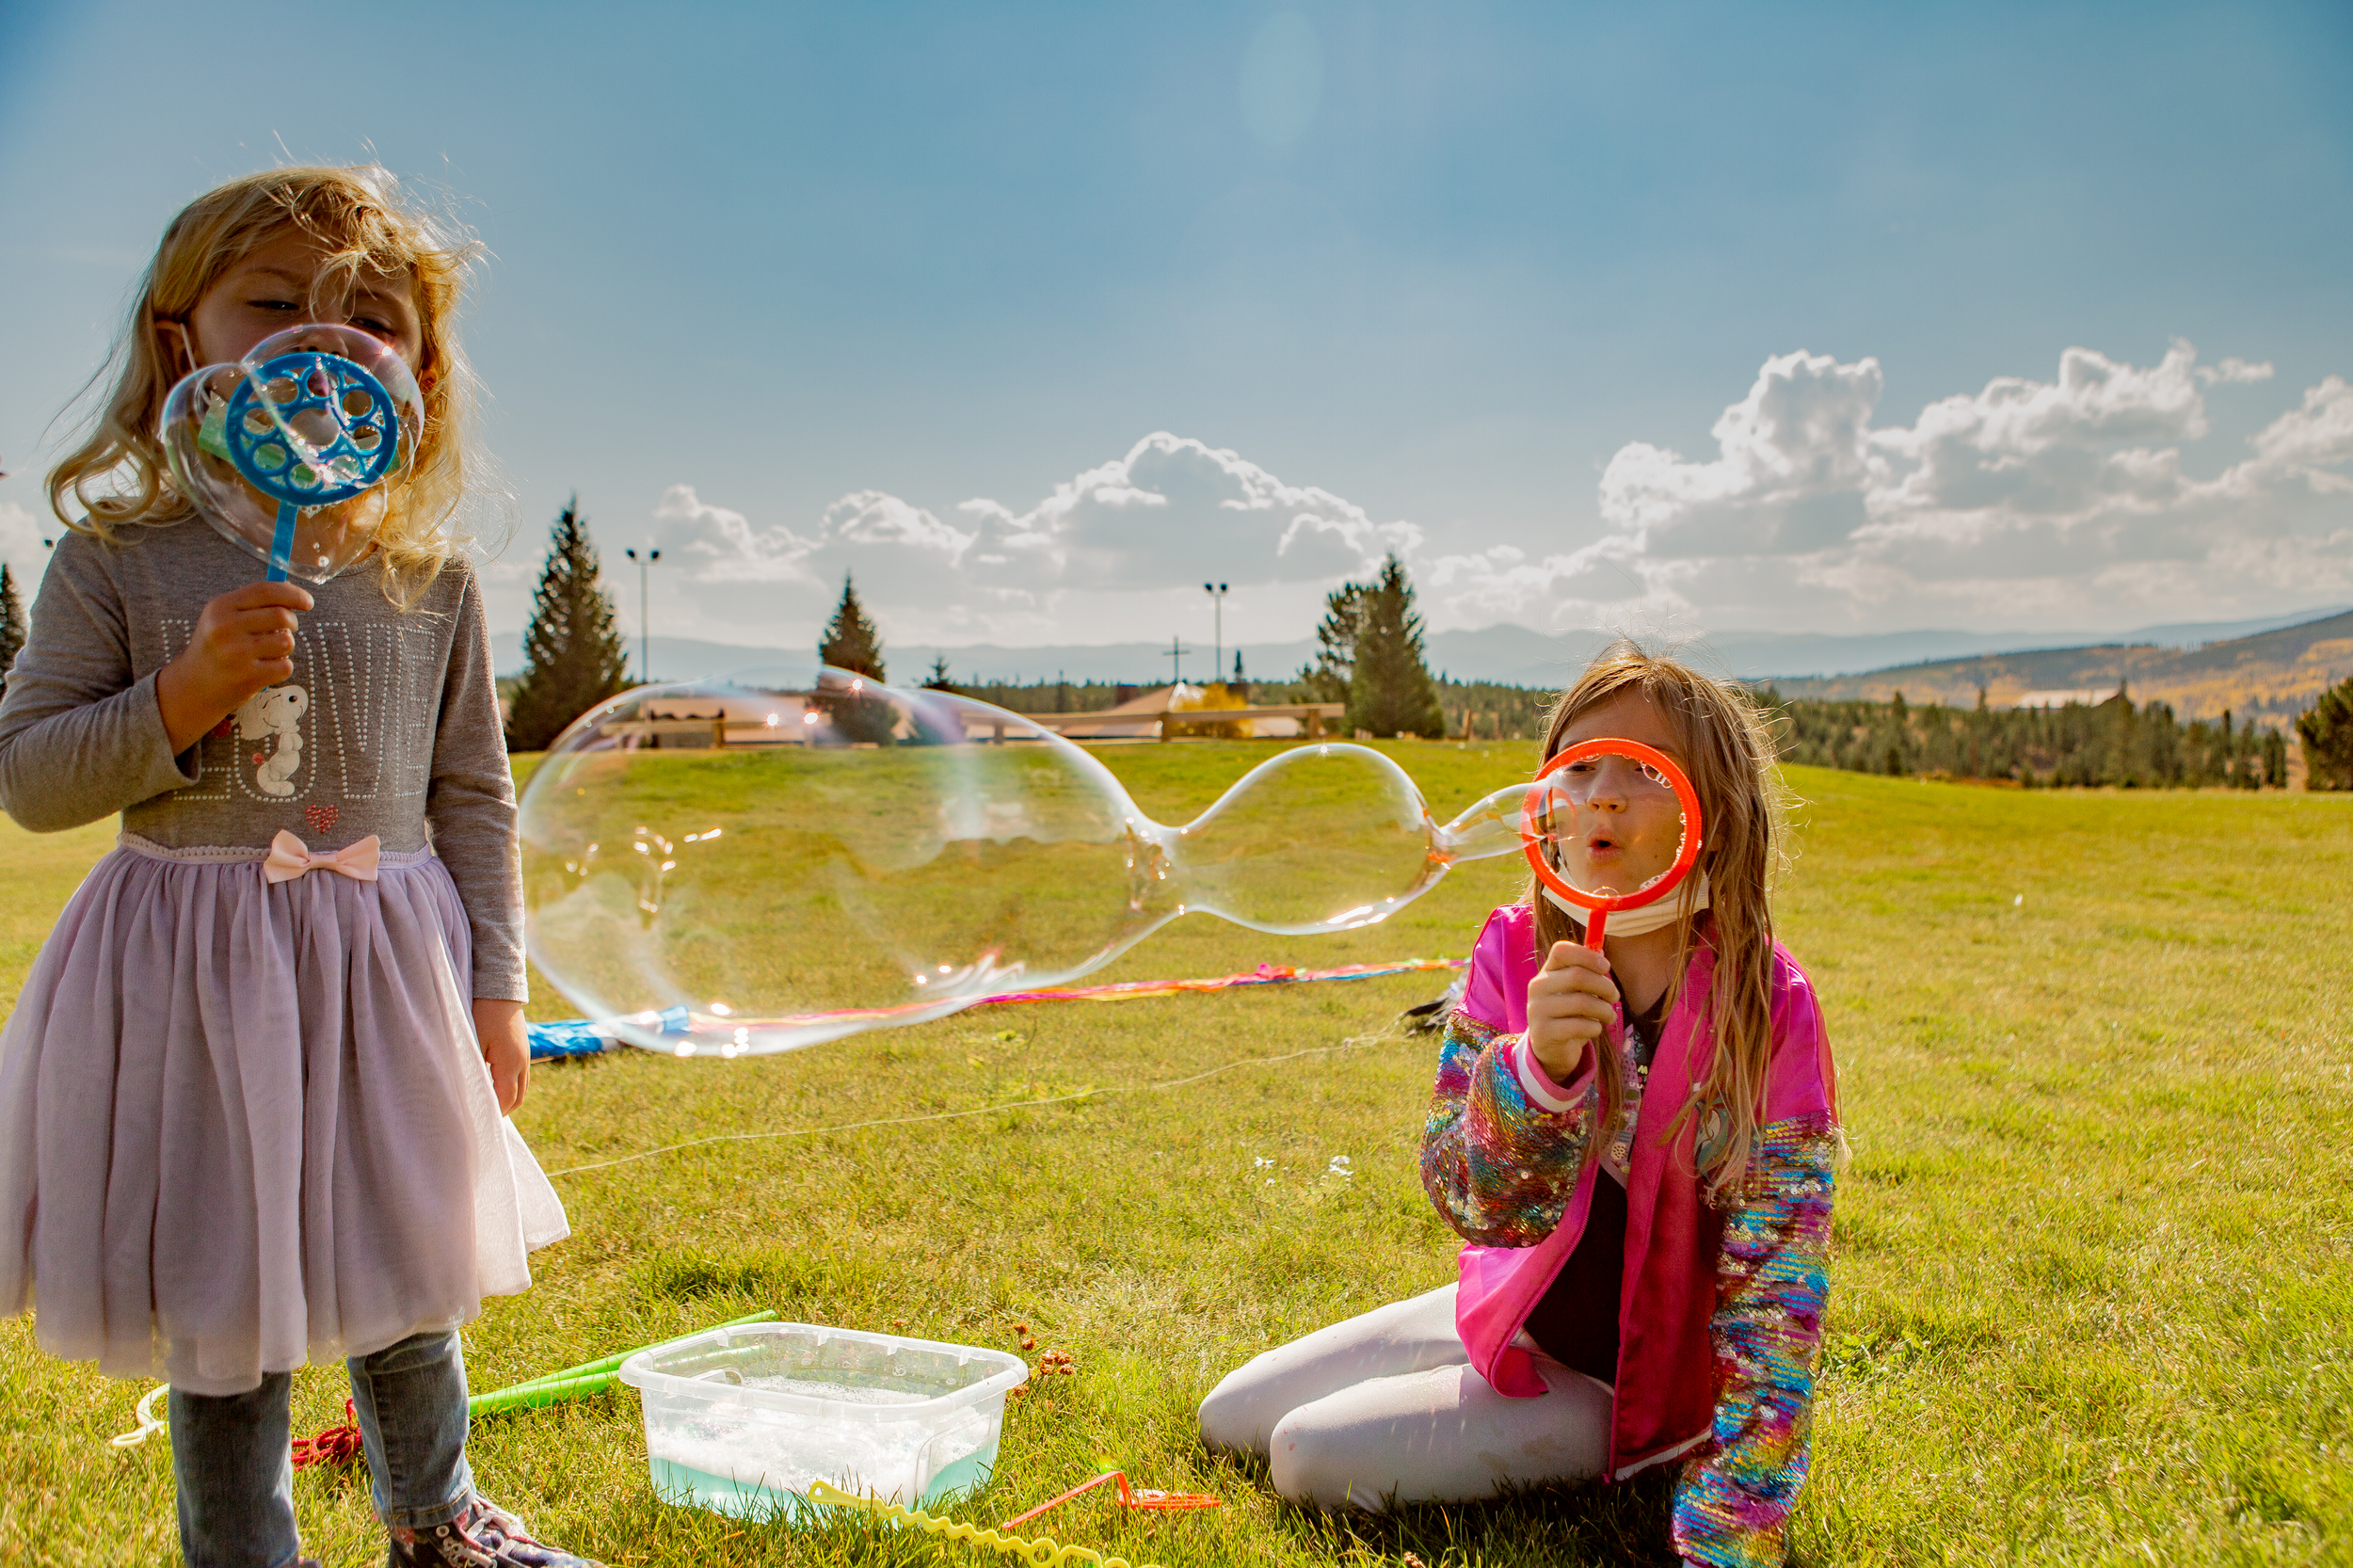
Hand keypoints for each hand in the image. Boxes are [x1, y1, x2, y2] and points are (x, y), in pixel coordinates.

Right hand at [155, 581, 314, 753]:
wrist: (193, 687)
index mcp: (220, 607)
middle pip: (281, 615)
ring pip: (287, 642)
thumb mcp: (222, 618)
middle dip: (292, 623)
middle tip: (286, 630)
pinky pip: (285, 666)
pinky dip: (282, 667)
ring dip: (286, 646)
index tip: (308, 602)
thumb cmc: (216, 647)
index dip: (293, 594)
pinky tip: (265, 669)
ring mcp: (236, 653)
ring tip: (270, 651)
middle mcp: (225, 628)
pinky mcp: (248, 677)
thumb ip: (254, 603)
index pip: (266, 591)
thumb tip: (293, 592)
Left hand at [473, 998, 529, 1114]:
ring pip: (521, 1089)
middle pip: (517, 1100)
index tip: (476, 1123)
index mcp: (510, 1064)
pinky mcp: (522, 1050)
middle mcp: (522, 1063)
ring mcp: (525, 1057)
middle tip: (481, 1119)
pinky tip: (493, 1086)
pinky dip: (509, 1088)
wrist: (500, 989)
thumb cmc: (482, 1014)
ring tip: (487, 1106)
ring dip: (507, 1100)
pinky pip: (521, 1077)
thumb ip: (473, 1070)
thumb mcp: (473, 1043)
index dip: (492, 1115)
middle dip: (502, 1112)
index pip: (505, 1101)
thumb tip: (469, 1094)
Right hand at [1526, 940, 1618, 1086]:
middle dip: (1604, 986)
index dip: (1587, 955)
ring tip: (1609, 1016)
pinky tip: (1594, 1029)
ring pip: (1582, 1003)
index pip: (1562, 951)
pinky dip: (1594, 1028)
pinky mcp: (1543, 1032)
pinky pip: (1578, 1026)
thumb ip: (1585, 972)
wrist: (1551, 1048)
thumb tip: (1600, 954)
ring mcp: (1537, 1010)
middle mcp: (1538, 987)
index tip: (1606, 967)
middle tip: (1614, 997)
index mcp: (1547, 971)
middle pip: (1577, 976)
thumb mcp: (1575, 991)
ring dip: (1604, 1010)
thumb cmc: (1569, 1014)